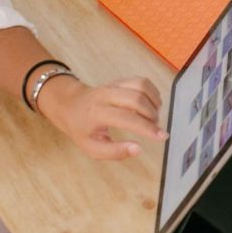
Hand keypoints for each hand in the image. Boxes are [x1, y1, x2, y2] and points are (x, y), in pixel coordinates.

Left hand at [35, 75, 165, 160]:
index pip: (127, 118)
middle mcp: (106, 95)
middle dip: (152, 115)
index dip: (146, 128)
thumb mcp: (91, 147)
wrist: (70, 104)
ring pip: (141, 86)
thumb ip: (114, 152)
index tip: (162, 137)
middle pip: (136, 99)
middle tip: (155, 128)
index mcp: (97, 113)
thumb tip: (138, 149)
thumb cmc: (81, 129)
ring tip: (154, 116)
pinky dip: (152, 92)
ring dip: (154, 101)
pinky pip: (141, 81)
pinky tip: (152, 105)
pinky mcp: (120, 80)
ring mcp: (113, 85)